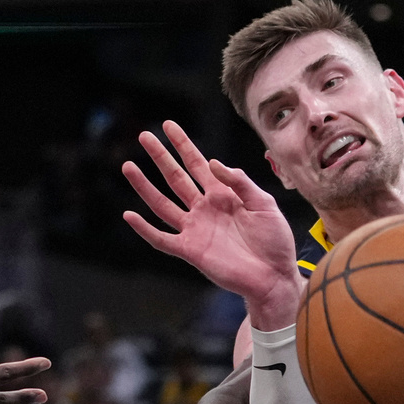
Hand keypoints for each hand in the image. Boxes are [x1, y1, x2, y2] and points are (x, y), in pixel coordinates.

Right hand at [122, 121, 302, 329]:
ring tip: (128, 167)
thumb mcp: (265, 204)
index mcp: (224, 196)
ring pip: (163, 204)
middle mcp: (205, 209)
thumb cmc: (275, 241)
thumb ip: (241, 182)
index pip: (198, 165)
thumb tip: (213, 162)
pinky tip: (130, 215)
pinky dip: (145, 229)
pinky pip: (162, 238)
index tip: (168, 126)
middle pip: (177, 178)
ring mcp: (196, 229)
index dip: (184, 146)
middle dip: (160, 158)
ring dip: (145, 187)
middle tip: (144, 136)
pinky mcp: (191, 250)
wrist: (275, 276)